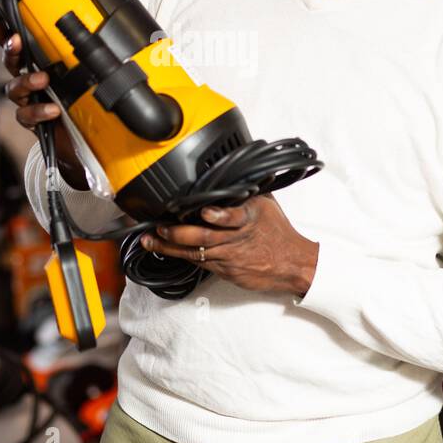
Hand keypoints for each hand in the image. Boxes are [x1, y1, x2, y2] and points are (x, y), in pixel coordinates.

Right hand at [0, 13, 87, 188]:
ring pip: (14, 88)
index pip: (21, 43)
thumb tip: (112, 39)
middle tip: (16, 41)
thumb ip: (93, 61)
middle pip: (11, 61)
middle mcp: (31, 80)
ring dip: (26, 81)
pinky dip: (38, 111)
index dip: (5, 30)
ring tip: (42, 80)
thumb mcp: (89, 78)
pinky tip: (52, 110)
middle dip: (11, 49)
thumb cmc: (84, 104)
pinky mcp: (32, 121)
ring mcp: (29, 100)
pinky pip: (26, 114)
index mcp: (41, 64)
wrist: (84, 141)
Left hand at [139, 195, 319, 296]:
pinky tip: (163, 251)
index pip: (232, 216)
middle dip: (178, 232)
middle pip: (204, 237)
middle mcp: (236, 238)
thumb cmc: (277, 233)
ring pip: (194, 252)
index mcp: (248, 217)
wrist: (291, 263)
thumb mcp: (265, 204)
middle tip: (160, 227)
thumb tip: (229, 172)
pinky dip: (180, 256)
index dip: (218, 215)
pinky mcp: (225, 270)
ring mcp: (228, 256)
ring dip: (169, 247)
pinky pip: (198, 263)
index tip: (205, 211)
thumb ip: (244, 191)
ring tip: (150, 240)